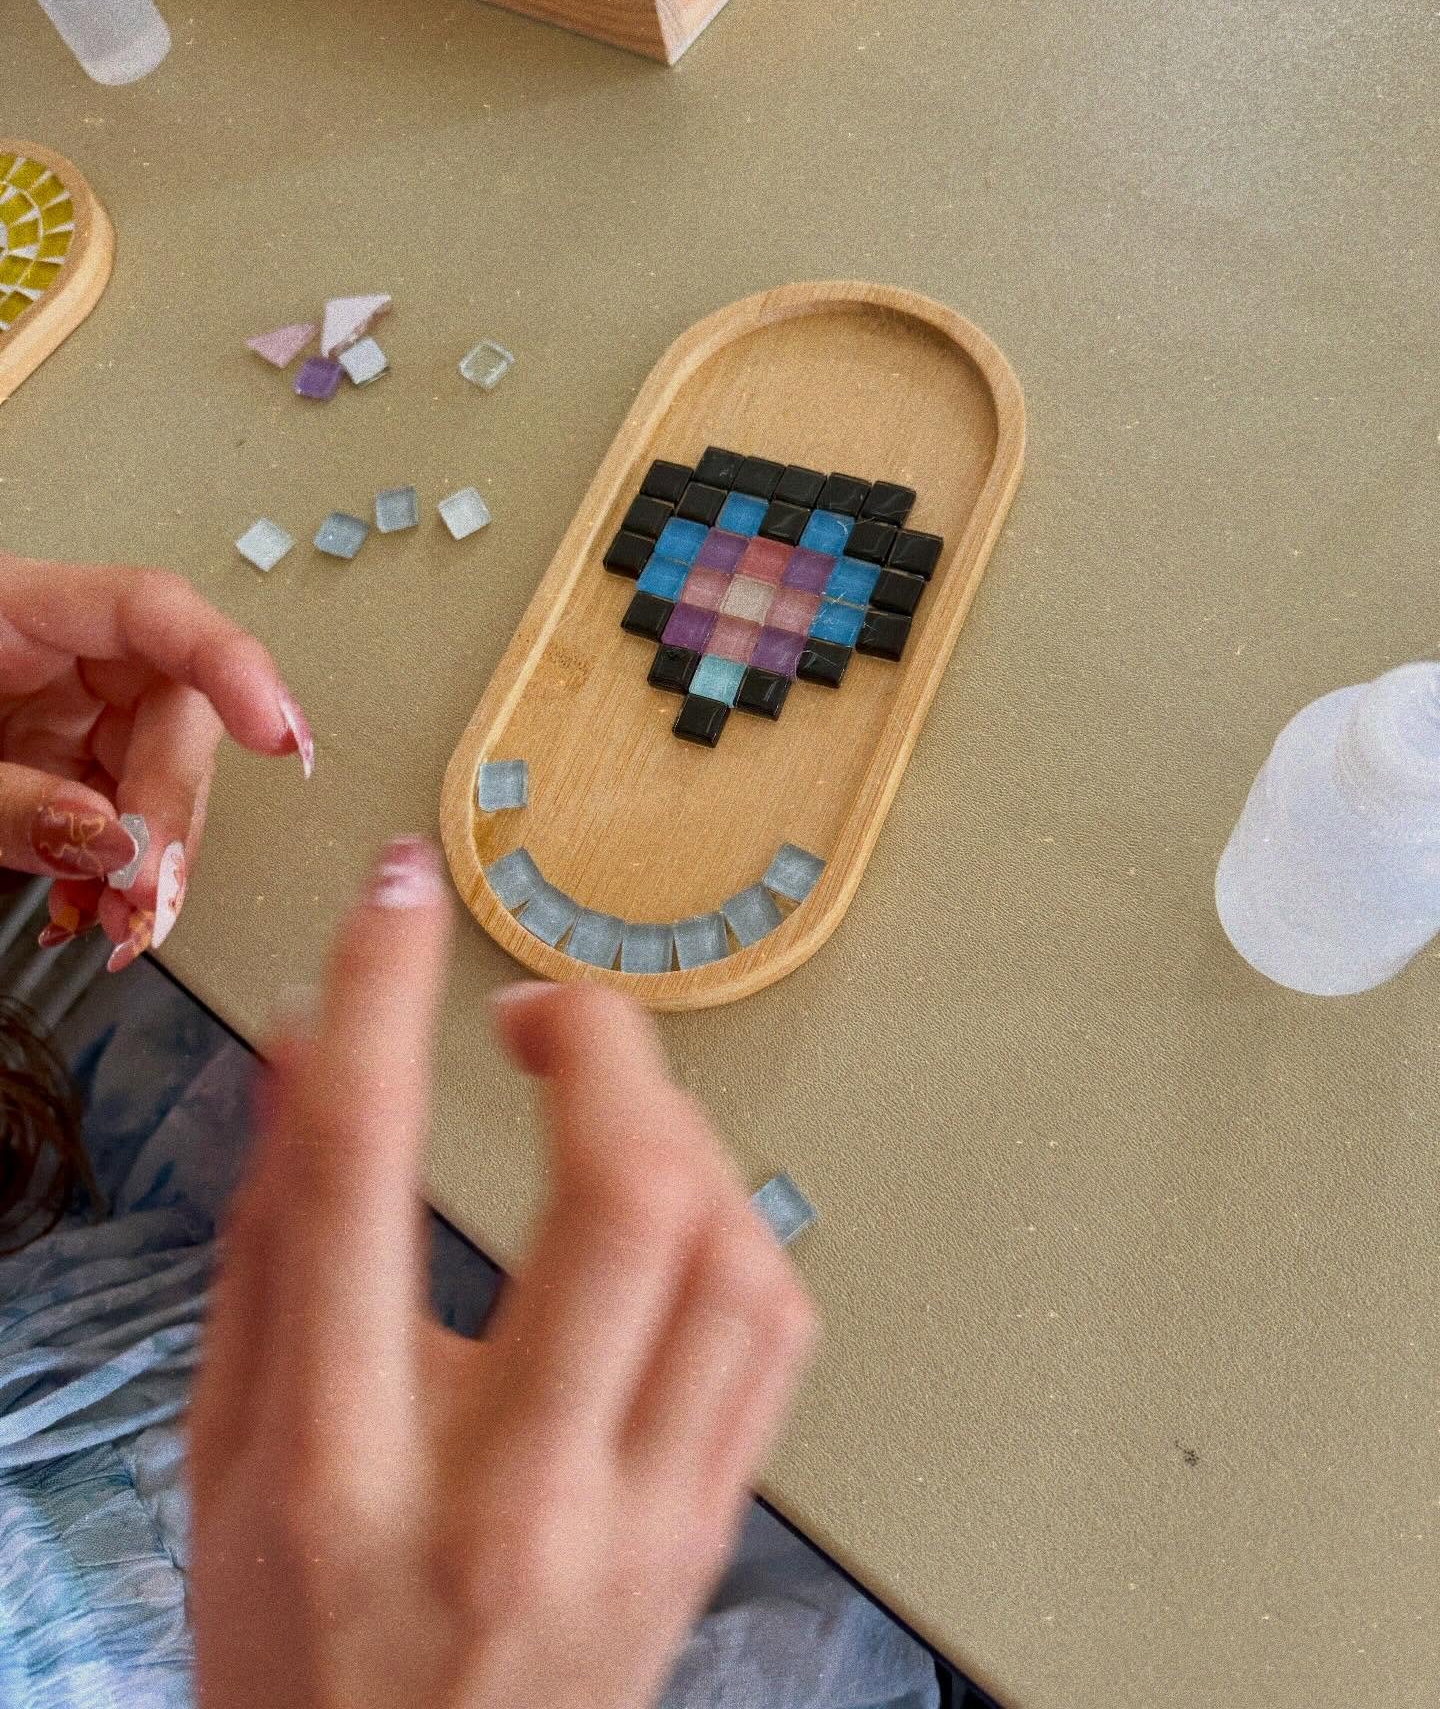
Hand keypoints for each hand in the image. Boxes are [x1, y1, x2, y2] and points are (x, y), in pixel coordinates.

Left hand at [0, 554, 312, 968]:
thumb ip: (12, 803)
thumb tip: (115, 842)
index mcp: (14, 608)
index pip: (154, 612)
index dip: (231, 666)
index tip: (274, 735)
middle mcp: (55, 653)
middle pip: (170, 709)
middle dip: (171, 807)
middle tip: (152, 892)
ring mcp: (59, 710)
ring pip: (156, 772)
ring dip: (154, 857)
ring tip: (123, 928)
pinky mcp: (54, 764)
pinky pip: (117, 812)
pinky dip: (117, 873)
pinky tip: (99, 918)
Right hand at [189, 837, 818, 1708]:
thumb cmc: (299, 1653)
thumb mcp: (224, 1453)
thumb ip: (268, 1243)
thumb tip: (316, 1054)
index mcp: (340, 1466)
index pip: (364, 1176)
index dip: (384, 997)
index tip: (399, 896)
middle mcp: (507, 1492)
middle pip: (620, 1203)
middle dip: (599, 1048)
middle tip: (546, 1010)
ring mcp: (633, 1521)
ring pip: (732, 1256)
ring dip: (681, 1125)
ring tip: (614, 1098)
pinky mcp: (709, 1534)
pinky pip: (776, 1336)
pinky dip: (739, 1224)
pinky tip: (682, 1203)